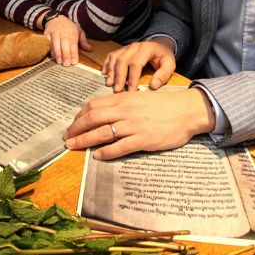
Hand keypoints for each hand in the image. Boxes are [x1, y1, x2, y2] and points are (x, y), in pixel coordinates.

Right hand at [40, 14, 91, 65]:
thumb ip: (83, 41)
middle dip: (66, 54)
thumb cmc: (69, 27)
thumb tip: (89, 49)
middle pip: (64, 42)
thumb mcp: (79, 31)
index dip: (74, 52)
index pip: (73, 42)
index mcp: (72, 30)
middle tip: (67, 64)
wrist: (55, 19)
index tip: (75, 62)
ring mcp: (54, 32)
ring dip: (57, 53)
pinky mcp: (46, 34)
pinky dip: (51, 50)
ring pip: (55, 43)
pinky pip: (48, 43)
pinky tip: (54, 57)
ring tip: (60, 62)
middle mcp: (63, 30)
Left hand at [63, 88, 215, 159]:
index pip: (94, 105)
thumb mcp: (140, 99)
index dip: (80, 116)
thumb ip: (123, 105)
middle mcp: (126, 110)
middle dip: (76, 129)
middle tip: (66, 138)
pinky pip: (119, 147)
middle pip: (93, 118)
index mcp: (124, 99)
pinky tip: (98, 155)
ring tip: (73, 147)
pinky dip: (106, 152)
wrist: (187, 111)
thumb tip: (105, 115)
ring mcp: (134, 125)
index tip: (73, 124)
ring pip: (102, 132)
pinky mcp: (143, 139)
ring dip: (84, 140)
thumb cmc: (165, 105)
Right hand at [102, 37, 175, 91]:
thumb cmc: (163, 57)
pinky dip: (106, 65)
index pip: (136, 63)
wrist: (159, 45)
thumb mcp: (170, 64)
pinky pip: (111, 56)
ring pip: (114, 57)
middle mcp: (134, 46)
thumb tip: (153, 85)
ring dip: (110, 71)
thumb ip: (163, 75)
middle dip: (119, 76)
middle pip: (122, 60)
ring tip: (109, 84)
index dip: (132, 78)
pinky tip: (104, 75)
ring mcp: (126, 47)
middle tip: (117, 90)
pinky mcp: (121, 50)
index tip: (131, 91)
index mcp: (147, 48)